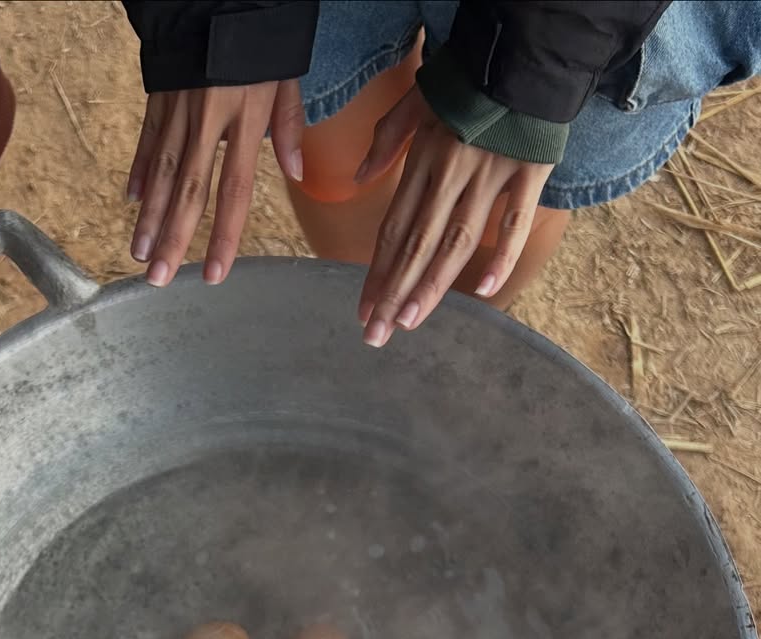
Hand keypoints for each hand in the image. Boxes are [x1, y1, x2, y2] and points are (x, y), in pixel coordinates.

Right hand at [127, 80, 303, 286]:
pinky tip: (131, 201)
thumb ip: (288, 125)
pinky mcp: (159, 95)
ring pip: (160, 171)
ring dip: (149, 217)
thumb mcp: (286, 74)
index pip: (235, 190)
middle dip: (173, 239)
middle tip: (158, 278)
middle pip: (187, 191)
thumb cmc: (261, 33)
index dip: (224, 235)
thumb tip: (296, 172)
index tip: (214, 273)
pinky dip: (139, 171)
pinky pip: (148, 140)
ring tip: (140, 254)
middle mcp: (208, 119)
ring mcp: (178, 108)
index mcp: (245, 118)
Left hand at [356, 86, 553, 344]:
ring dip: (431, 285)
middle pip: (417, 244)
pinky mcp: (528, 174)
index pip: (394, 229)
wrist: (521, 53)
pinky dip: (501, 257)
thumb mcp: (416, 102)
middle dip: (393, 293)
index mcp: (423, 162)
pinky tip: (482, 291)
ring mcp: (490, 176)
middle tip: (376, 334)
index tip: (364, 310)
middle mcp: (451, 174)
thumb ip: (387, 140)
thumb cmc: (466, 82)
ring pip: (456, 240)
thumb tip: (361, 176)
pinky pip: (515, 222)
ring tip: (409, 321)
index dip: (377, 273)